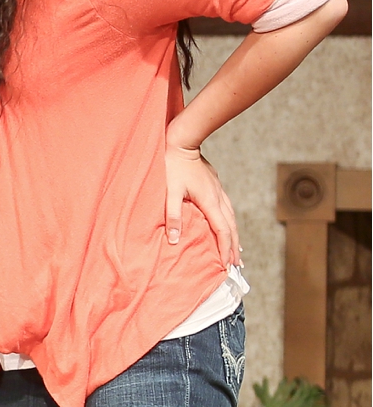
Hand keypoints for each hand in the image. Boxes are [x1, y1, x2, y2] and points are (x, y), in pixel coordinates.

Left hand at [165, 144, 237, 263]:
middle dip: (234, 246)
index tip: (228, 264)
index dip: (226, 249)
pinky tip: (227, 225)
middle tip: (237, 265)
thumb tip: (174, 240)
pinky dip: (229, 222)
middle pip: (231, 227)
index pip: (222, 231)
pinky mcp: (215, 186)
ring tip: (236, 250)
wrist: (182, 142)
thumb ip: (172, 216)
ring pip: (231, 218)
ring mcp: (219, 191)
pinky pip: (227, 209)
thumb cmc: (172, 166)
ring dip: (234, 235)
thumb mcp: (169, 192)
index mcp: (209, 201)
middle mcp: (218, 197)